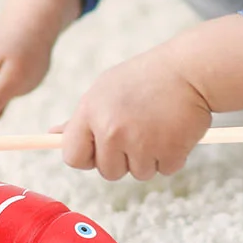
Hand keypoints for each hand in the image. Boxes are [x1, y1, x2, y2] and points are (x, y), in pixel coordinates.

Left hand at [58, 46, 212, 180]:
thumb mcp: (106, 90)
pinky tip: (174, 129)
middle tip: (139, 128)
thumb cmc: (145, 78)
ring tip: (158, 124)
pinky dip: (172, 155)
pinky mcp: (169, 151)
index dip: (87, 156)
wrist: (189, 69)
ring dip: (150, 156)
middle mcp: (111, 129)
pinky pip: (165, 170)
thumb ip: (82, 118)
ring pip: (138, 173)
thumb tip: (53, 134)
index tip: (101, 147)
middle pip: (107, 171)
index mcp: (91, 111)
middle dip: (124, 158)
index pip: (72, 156)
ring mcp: (140, 142)